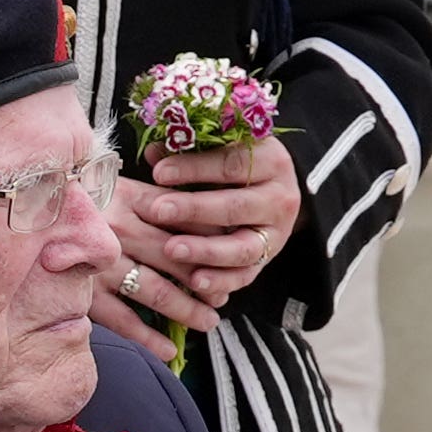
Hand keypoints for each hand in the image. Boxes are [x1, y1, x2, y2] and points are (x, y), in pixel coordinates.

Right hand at [93, 181, 221, 362]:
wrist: (20, 203)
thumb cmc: (76, 194)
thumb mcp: (115, 183)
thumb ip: (153, 196)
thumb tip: (200, 212)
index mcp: (131, 197)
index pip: (184, 218)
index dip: (212, 240)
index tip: (232, 257)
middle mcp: (117, 228)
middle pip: (175, 256)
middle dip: (206, 279)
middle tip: (225, 297)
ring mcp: (97, 261)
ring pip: (153, 289)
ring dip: (186, 309)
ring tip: (209, 322)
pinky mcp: (80, 289)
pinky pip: (121, 319)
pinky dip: (147, 337)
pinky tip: (167, 351)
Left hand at [143, 139, 302, 309]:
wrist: (273, 191)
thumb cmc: (238, 164)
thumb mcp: (222, 149)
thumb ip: (190, 150)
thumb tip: (152, 152)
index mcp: (271, 161)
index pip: (231, 164)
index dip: (194, 168)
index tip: (159, 172)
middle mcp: (279, 198)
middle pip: (236, 206)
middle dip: (194, 210)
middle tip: (159, 211)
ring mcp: (276, 233)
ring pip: (243, 247)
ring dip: (205, 250)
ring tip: (171, 249)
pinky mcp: (267, 259)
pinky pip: (244, 275)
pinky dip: (220, 281)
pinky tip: (194, 282)